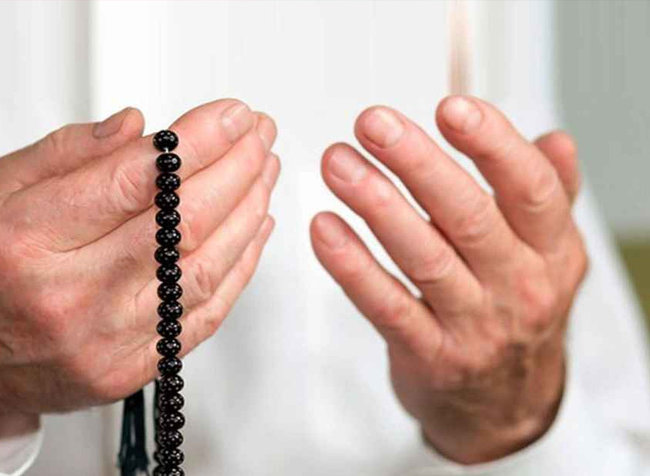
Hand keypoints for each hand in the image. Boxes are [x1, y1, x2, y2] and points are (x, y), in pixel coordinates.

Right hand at [0, 99, 279, 459]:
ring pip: (200, 271)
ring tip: (263, 173)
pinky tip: (253, 232)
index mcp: (23, 242)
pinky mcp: (123, 373)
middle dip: (233, 170)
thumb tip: (137, 128)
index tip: (229, 117)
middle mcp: (66, 298)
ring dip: (246, 215)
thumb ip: (64, 156)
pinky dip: (236, 272)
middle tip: (255, 136)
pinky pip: (198, 319)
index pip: (132, 182)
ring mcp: (100, 343)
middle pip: (178, 226)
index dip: (195, 143)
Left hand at [310, 96, 585, 462]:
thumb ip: (549, 195)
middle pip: (468, 216)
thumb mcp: (549, 254)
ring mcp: (474, 326)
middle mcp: (518, 286)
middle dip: (416, 164)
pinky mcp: (429, 356)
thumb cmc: (516, 311)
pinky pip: (386, 306)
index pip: (531, 189)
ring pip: (424, 258)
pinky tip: (325, 229)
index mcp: (551, 250)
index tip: (450, 107)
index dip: (493, 145)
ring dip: (375, 205)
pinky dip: (352, 267)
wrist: (505, 407)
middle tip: (371, 123)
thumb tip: (554, 139)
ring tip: (337, 163)